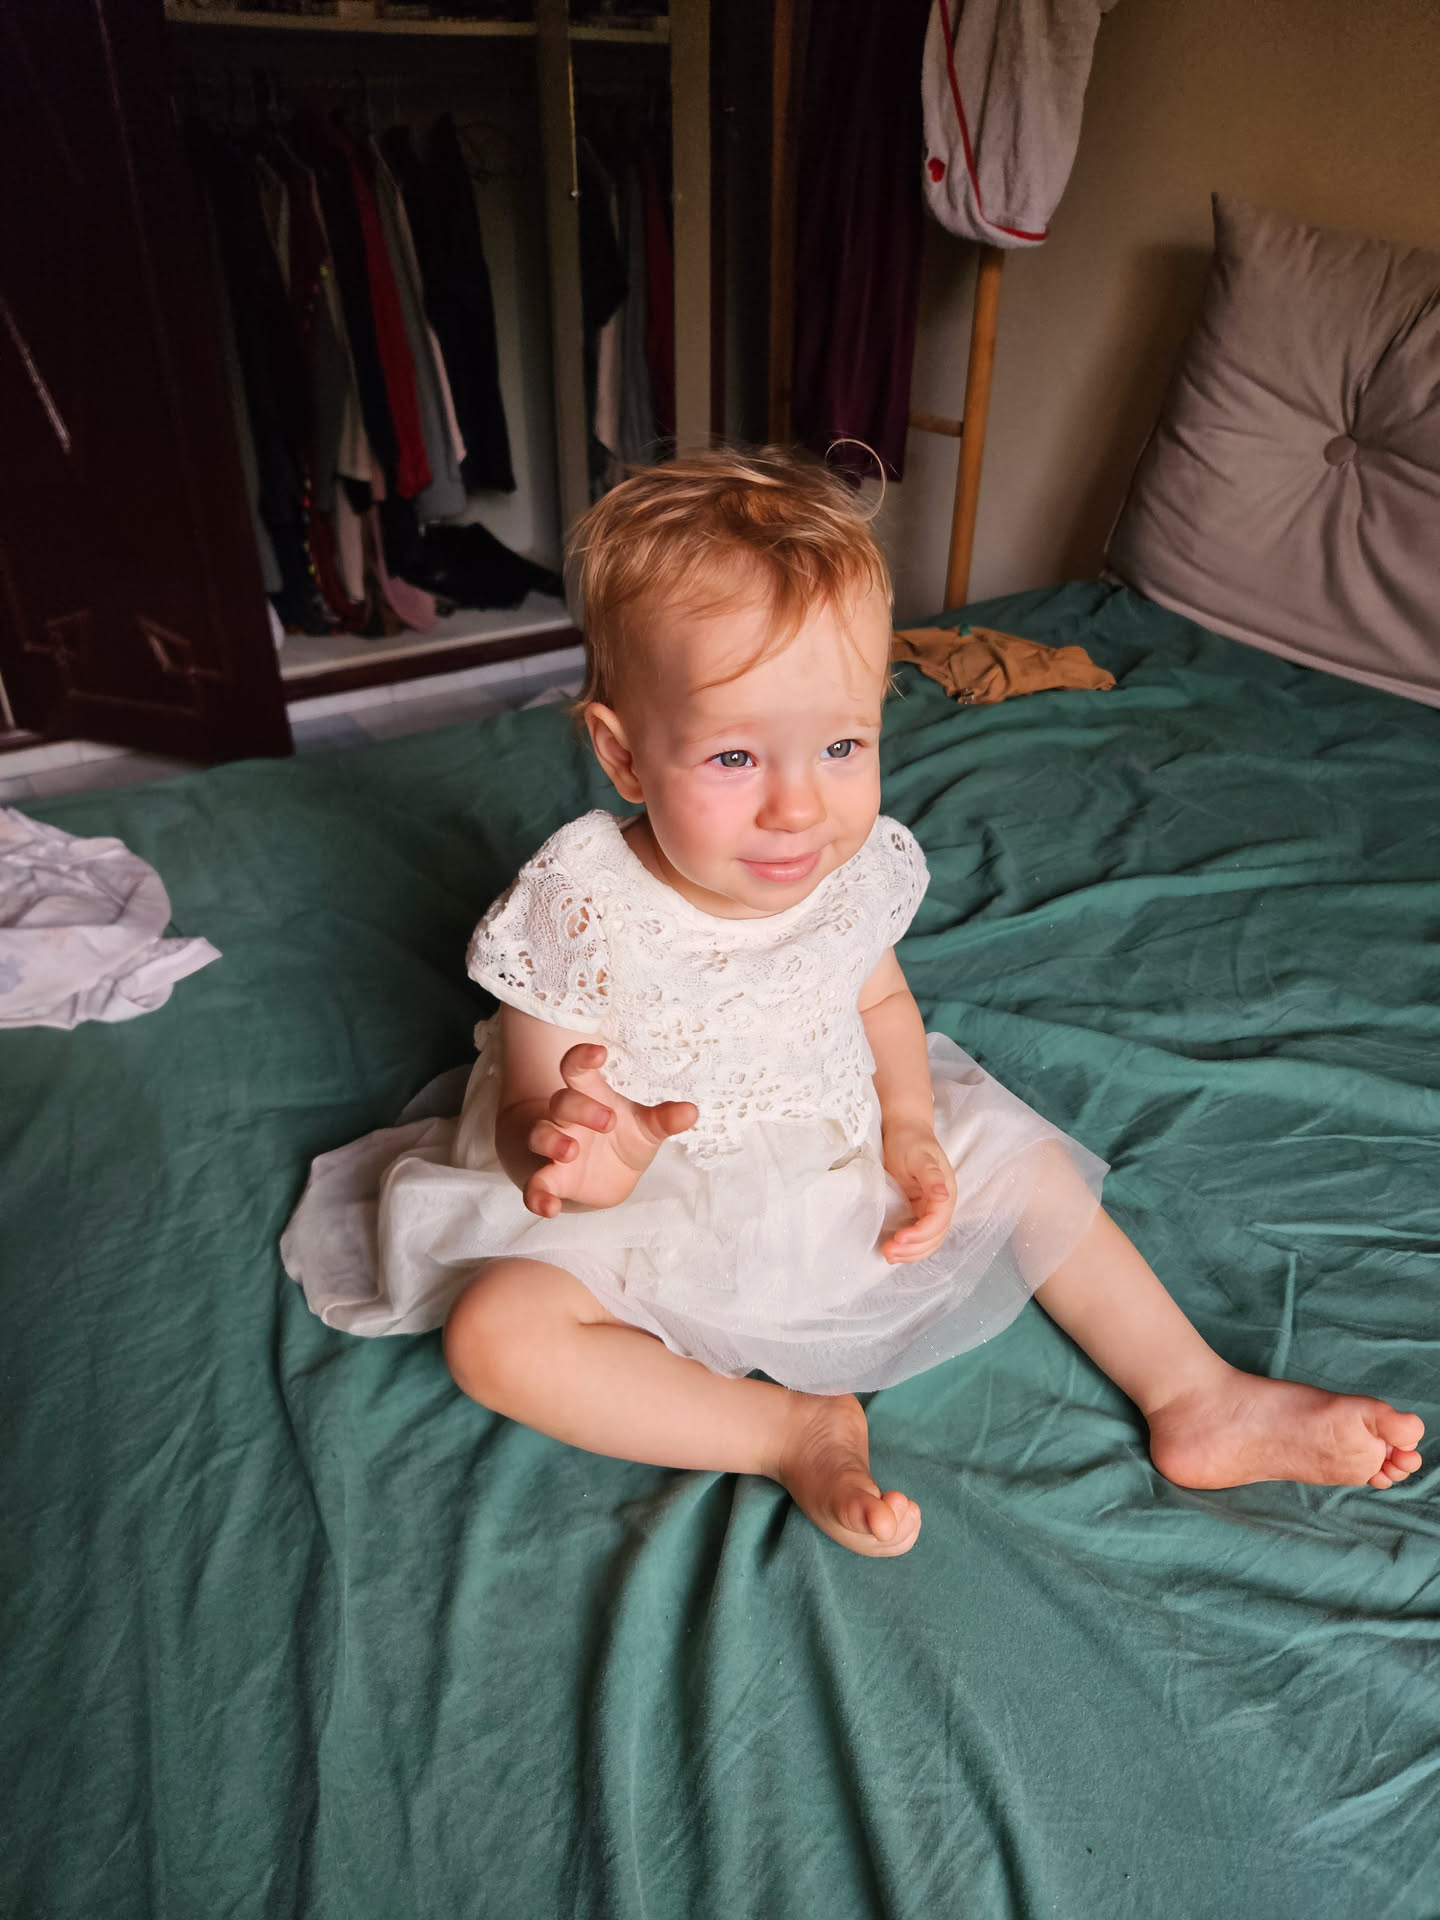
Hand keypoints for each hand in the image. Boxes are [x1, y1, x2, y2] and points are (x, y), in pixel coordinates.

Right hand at [524, 1043, 696, 1216]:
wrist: (605, 1177)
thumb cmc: (622, 1139)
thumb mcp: (646, 1129)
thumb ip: (664, 1120)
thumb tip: (691, 1111)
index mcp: (589, 1096)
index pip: (577, 1069)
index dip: (582, 1058)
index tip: (599, 1053)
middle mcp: (566, 1119)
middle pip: (562, 1101)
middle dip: (580, 1108)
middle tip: (608, 1121)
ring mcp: (554, 1148)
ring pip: (540, 1136)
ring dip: (552, 1141)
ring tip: (570, 1152)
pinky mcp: (550, 1179)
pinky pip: (535, 1186)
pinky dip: (537, 1196)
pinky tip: (549, 1208)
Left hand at [881, 1126, 956, 1263]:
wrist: (904, 1131)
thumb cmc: (910, 1140)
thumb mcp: (920, 1156)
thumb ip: (931, 1176)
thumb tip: (943, 1197)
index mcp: (945, 1192)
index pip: (938, 1221)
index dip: (921, 1234)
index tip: (900, 1238)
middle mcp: (942, 1205)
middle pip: (935, 1237)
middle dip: (914, 1249)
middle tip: (889, 1252)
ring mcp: (931, 1210)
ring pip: (928, 1241)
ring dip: (911, 1253)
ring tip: (888, 1255)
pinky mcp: (918, 1212)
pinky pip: (919, 1236)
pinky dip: (908, 1248)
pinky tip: (894, 1251)